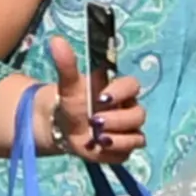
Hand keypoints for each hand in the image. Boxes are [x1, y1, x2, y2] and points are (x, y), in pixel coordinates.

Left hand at [40, 33, 146, 169]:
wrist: (64, 126)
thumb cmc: (73, 101)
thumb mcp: (68, 84)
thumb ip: (67, 64)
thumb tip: (56, 41)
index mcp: (121, 91)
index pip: (133, 86)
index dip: (120, 93)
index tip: (101, 98)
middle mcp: (130, 110)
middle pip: (139, 115)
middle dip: (117, 120)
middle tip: (95, 122)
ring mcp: (129, 132)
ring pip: (137, 138)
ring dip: (118, 139)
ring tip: (97, 139)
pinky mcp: (123, 150)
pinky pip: (127, 155)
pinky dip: (112, 154)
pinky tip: (98, 149)